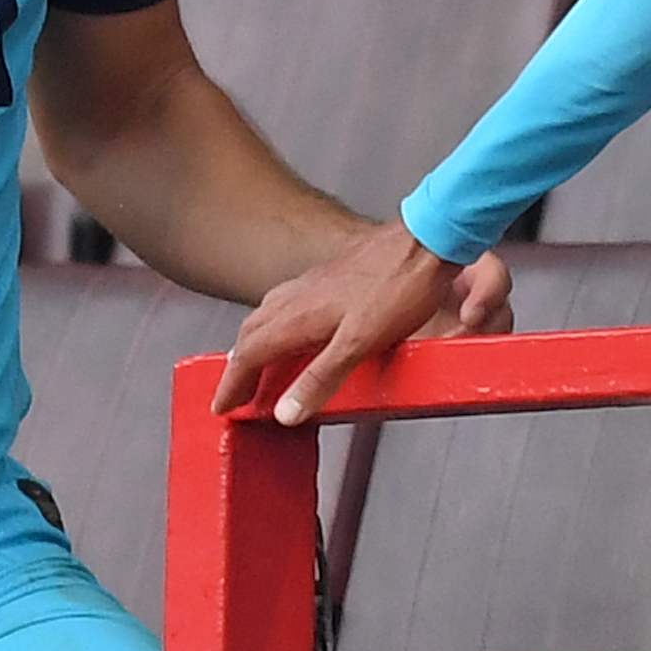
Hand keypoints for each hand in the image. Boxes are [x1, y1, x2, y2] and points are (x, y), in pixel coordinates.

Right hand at [219, 220, 474, 426]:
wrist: (428, 239)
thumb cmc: (400, 286)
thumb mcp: (359, 344)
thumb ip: (320, 378)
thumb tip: (284, 412)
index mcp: (298, 315)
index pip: (250, 354)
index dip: (234, 383)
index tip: (222, 405)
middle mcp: (299, 295)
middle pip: (252, 333)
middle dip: (239, 365)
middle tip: (235, 391)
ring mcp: (315, 282)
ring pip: (269, 313)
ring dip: (255, 341)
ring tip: (257, 363)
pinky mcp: (334, 275)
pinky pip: (289, 301)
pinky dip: (279, 322)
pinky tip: (297, 327)